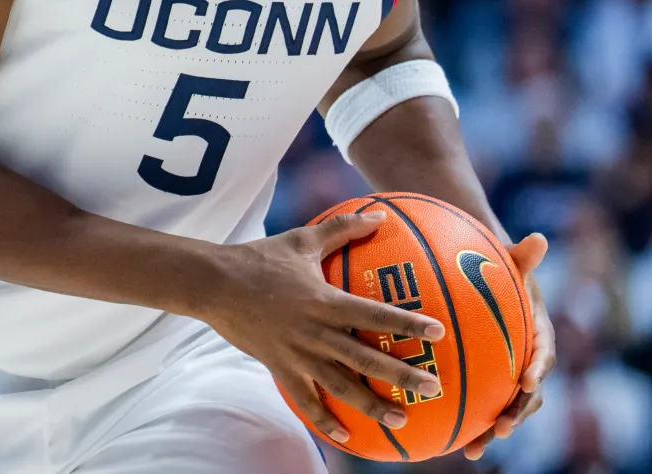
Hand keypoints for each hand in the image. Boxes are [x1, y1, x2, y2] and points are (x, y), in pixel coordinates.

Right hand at [201, 212, 446, 444]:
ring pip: (341, 386)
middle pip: (365, 358)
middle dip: (402, 374)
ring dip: (372, 405)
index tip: (437, 332)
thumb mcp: (302, 240)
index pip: (374, 314)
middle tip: (432, 387)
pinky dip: (325, 420)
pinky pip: (305, 400)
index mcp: (325, 301)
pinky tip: (346, 437)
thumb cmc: (260, 258)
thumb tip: (377, 214)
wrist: (214, 284)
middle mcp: (316, 332)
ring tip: (402, 419)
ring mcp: (297, 354)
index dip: (406, 323)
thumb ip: (342, 229)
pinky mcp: (280, 367)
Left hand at [463, 233, 553, 460]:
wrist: (486, 283)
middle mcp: (528, 360)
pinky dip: (472, 425)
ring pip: (507, 407)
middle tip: (501, 427)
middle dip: (518, 412)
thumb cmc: (496, 268)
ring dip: (494, 428)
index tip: (527, 380)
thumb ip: (522, 255)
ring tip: (475, 448)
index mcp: (538, 333)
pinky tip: (449, 444)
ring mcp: (509, 375)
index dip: (538, 368)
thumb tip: (539, 238)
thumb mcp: (508, 260)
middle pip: (529, 393)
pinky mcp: (490, 384)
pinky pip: (484, 407)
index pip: (544, 353)